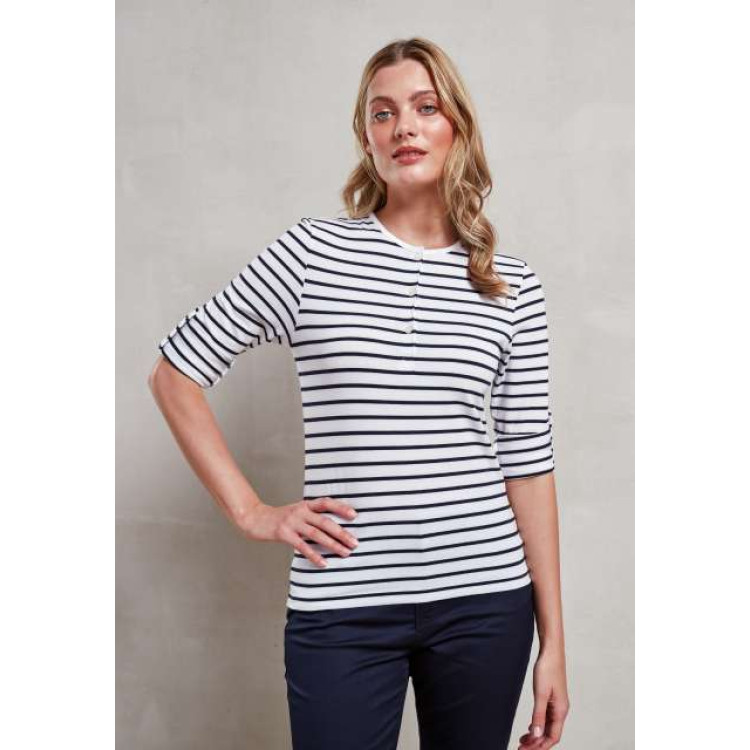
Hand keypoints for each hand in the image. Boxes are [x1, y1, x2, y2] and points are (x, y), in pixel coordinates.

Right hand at [238, 496, 358, 567]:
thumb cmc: (280, 518)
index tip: (354, 515)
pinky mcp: (284, 534)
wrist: (256, 519)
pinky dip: (314, 555)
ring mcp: (292, 522)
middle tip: (355, 543)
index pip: (326, 503)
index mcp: (305, 504)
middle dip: (342, 533)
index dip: (340, 508)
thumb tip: (334, 528)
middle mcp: (300, 511)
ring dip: (333, 544)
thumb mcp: (297, 512)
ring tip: (345, 553)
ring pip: (316, 534)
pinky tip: (324, 563)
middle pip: (325, 521)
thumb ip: (312, 516)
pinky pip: (302, 546)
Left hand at [517, 649, 569, 748]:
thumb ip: (538, 715)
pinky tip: (530, 728)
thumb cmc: (548, 669)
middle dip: (536, 743)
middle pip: (549, 734)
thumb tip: (536, 735)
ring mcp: (557, 705)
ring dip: (536, 735)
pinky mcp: (552, 698)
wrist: (551, 651)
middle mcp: (560, 710)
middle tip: (520, 748)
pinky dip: (537, 725)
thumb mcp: (541, 693)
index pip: (552, 737)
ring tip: (523, 741)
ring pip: (547, 726)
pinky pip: (546, 718)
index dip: (540, 746)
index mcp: (561, 711)